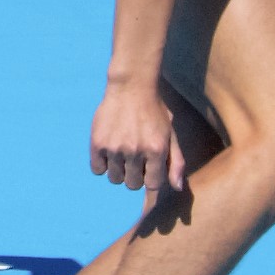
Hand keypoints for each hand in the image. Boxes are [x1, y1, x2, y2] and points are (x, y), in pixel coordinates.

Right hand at [88, 77, 192, 201]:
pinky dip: (102, 163)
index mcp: (156, 150)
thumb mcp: (170, 134)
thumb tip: (177, 188)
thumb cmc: (154, 111)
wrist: (131, 86)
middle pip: (132, 184)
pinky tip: (109, 150)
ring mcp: (115, 147)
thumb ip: (176, 162)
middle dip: (135, 175)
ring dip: (119, 170)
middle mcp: (135, 151)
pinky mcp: (97, 142)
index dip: (150, 177)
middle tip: (134, 158)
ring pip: (114, 178)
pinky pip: (97, 169)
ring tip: (121, 152)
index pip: (152, 184)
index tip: (148, 166)